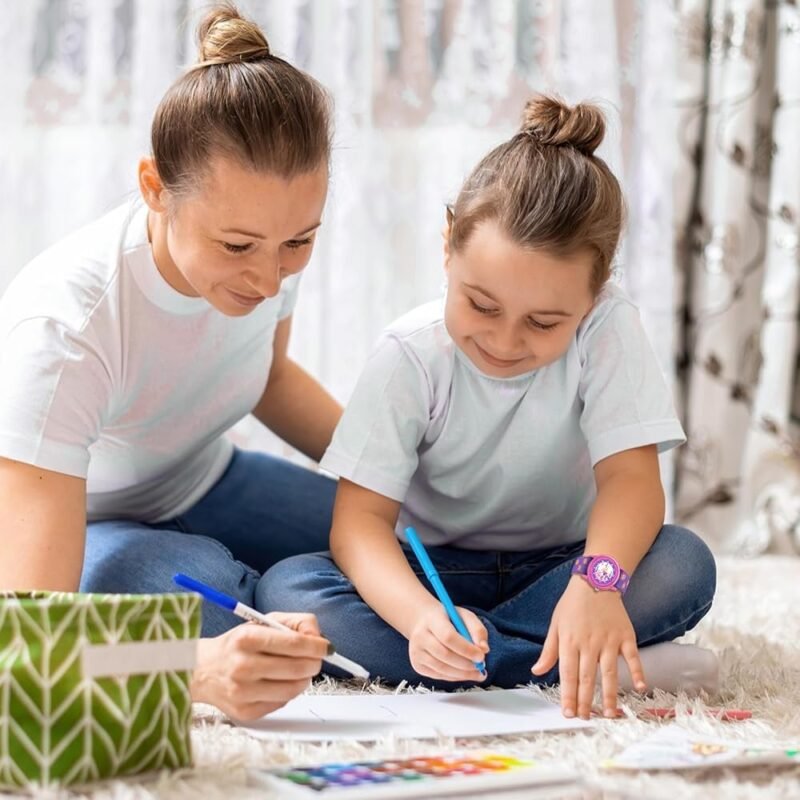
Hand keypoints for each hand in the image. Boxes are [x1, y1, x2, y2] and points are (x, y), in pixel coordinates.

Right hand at [190, 612, 329, 720]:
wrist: (202, 670)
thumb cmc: (238, 644)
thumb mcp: (263, 622)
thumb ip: (295, 623)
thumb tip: (319, 639)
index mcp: (247, 638)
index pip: (294, 644)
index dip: (317, 646)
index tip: (326, 647)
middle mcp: (243, 666)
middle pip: (297, 668)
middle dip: (314, 663)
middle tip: (315, 659)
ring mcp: (243, 692)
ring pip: (293, 689)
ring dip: (304, 679)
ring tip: (299, 671)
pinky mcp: (245, 712)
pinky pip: (282, 703)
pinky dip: (288, 692)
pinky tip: (279, 683)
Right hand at [408, 604, 488, 681]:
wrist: (424, 622)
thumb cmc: (447, 619)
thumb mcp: (465, 616)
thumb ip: (477, 630)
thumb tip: (484, 649)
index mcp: (432, 619)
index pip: (448, 637)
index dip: (466, 649)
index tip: (481, 656)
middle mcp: (420, 636)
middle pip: (444, 655)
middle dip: (466, 664)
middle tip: (481, 666)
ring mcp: (416, 652)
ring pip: (441, 669)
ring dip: (463, 674)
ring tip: (477, 672)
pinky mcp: (417, 665)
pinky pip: (438, 675)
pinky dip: (455, 677)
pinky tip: (465, 674)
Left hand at [531, 577, 645, 719]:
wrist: (596, 582)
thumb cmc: (572, 605)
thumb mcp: (555, 624)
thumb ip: (549, 650)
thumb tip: (536, 671)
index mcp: (570, 641)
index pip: (567, 674)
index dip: (567, 695)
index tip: (567, 713)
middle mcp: (589, 643)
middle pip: (587, 677)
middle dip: (585, 701)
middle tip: (585, 719)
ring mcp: (609, 640)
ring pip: (609, 673)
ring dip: (609, 695)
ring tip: (609, 714)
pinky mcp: (626, 636)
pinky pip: (632, 657)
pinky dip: (638, 672)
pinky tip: (640, 688)